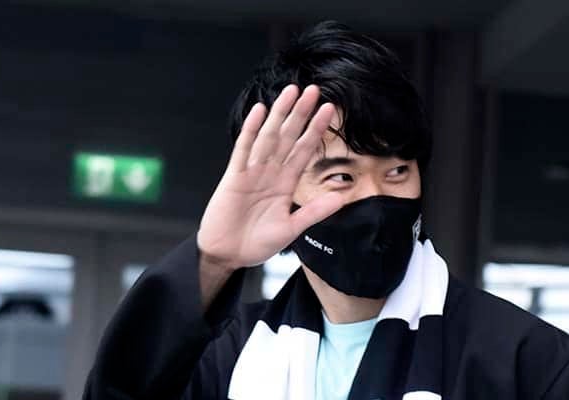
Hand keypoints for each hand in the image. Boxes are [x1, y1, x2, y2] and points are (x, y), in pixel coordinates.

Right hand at [197, 85, 343, 271]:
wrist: (228, 255)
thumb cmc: (256, 242)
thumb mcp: (291, 228)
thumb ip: (314, 212)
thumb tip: (340, 198)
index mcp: (285, 183)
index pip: (304, 150)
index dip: (316, 130)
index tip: (328, 111)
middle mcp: (270, 172)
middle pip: (289, 136)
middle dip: (301, 113)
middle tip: (314, 90)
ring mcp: (252, 172)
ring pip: (269, 137)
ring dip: (280, 114)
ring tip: (291, 92)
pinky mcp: (234, 177)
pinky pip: (244, 149)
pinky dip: (251, 130)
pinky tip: (259, 111)